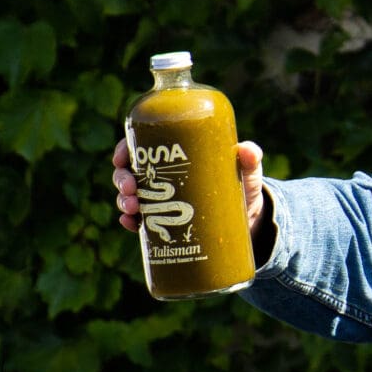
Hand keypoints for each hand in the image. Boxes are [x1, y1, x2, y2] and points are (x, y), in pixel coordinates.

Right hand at [113, 138, 267, 235]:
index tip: (121, 158)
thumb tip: (248, 151)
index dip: (124, 150)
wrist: (249, 220)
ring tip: (132, 208)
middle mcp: (163, 177)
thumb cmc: (244, 186)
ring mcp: (161, 200)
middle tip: (131, 187)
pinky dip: (130, 222)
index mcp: (176, 157)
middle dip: (122, 179)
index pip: (141, 147)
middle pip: (130, 172)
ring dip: (123, 200)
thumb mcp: (247, 172)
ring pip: (130, 196)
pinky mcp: (164, 222)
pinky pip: (139, 221)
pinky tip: (130, 224)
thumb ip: (250, 160)